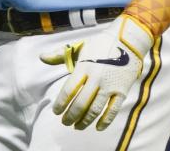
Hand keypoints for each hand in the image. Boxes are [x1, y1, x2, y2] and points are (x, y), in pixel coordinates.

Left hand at [40, 15, 153, 129]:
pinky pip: (113, 110)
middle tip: (65, 122)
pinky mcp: (122, 91)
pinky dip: (105, 121)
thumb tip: (41, 57)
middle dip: (71, 116)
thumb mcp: (79, 47)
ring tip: (77, 126)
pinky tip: (97, 127)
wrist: (127, 41)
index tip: (56, 112)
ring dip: (85, 121)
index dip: (61, 104)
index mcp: (83, 67)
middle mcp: (96, 78)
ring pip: (95, 110)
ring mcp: (109, 86)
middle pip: (81, 103)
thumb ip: (59, 55)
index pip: (68, 91)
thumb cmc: (99, 44)